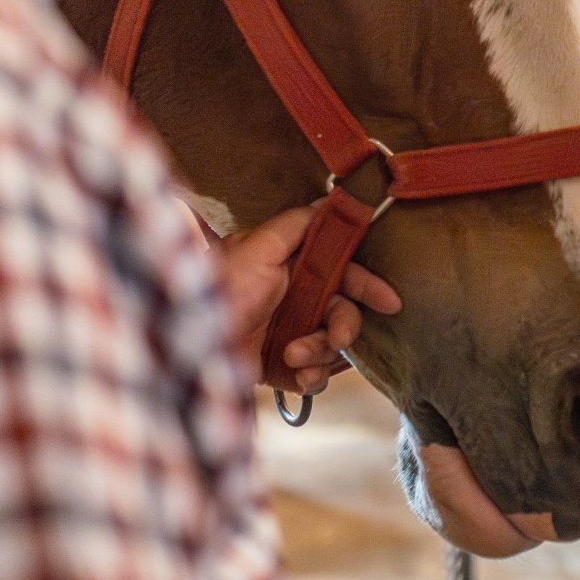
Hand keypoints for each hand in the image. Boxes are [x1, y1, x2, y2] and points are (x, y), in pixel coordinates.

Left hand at [216, 200, 401, 393]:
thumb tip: (329, 201)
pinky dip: (311, 378)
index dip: (369, 286)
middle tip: (336, 337)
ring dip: (320, 352)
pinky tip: (294, 375)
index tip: (389, 302)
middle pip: (345, 314)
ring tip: (292, 355)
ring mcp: (292, 336)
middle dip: (344, 327)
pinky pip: (317, 377)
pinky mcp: (283, 369)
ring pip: (334, 347)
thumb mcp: (255, 248)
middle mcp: (297, 302)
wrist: (190, 346)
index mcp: (294, 271)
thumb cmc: (219, 291)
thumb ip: (295, 224)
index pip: (344, 274)